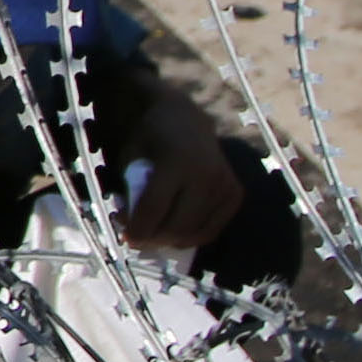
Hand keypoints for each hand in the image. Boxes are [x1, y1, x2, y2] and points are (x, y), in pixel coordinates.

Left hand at [116, 134, 247, 259]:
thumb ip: (132, 194)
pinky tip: (175, 227)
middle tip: (138, 236)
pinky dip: (191, 236)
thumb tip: (132, 230)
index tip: (126, 238)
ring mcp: (225, 185)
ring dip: (170, 240)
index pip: (154, 208)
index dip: (137, 230)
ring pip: (195, 234)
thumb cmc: (151, 138)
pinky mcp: (235, 194)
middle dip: (153, 239)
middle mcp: (207, 174)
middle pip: (178, 226)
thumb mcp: (131, 158)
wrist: (186, 120)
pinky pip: (211, 230)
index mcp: (177, 160)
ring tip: (154, 230)